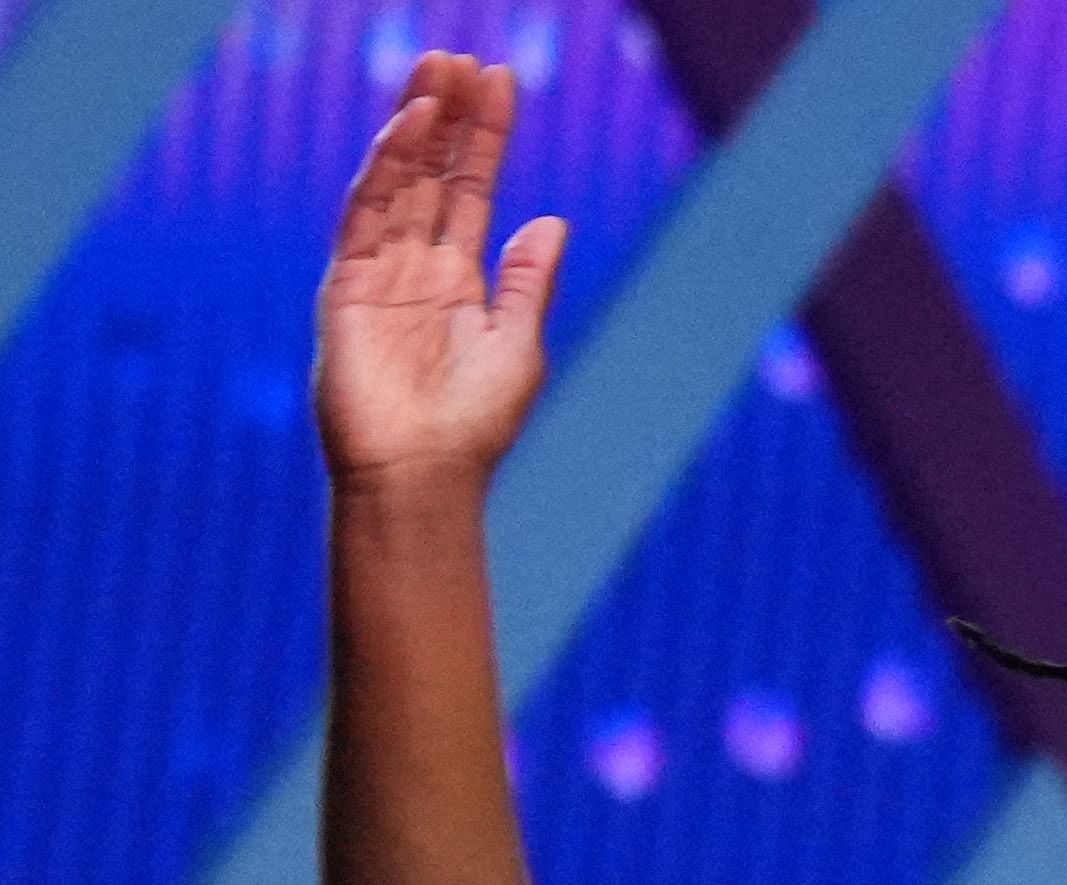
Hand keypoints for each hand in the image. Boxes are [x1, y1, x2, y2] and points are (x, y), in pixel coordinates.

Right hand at [315, 55, 565, 494]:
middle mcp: (416, 266)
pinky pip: (366, 213)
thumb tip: (550, 220)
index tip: (500, 84)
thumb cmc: (474, 424)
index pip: (472, 190)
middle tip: (461, 58)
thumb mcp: (518, 344)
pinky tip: (409, 128)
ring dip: (418, 126)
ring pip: (399, 181)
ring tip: (437, 74)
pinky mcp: (346, 285)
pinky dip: (386, 169)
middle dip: (448, 117)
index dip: (485, 138)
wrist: (424, 473)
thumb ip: (526, 280)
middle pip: (432, 174)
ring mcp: (378, 271)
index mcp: (459, 279)